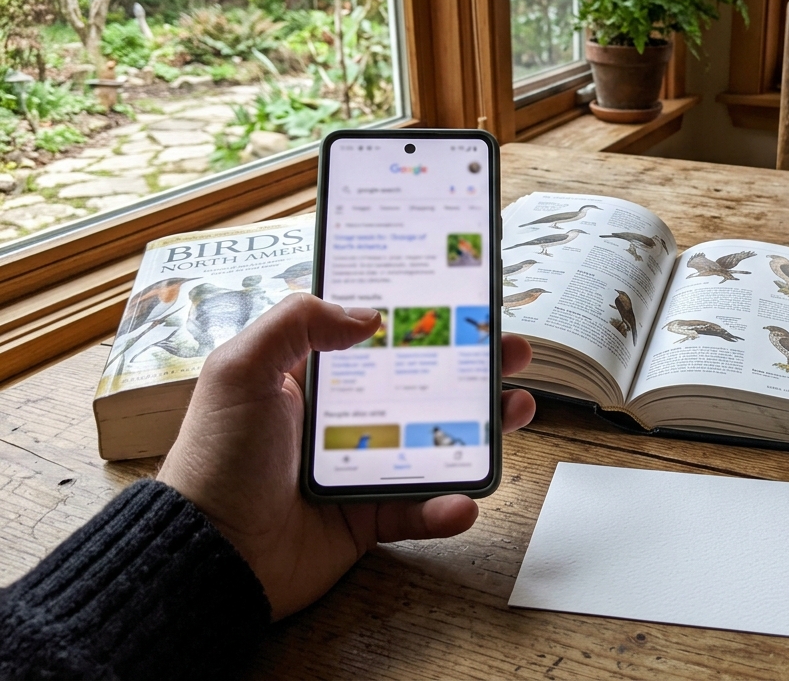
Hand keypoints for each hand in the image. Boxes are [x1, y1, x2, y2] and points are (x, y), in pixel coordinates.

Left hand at [157, 293, 534, 619]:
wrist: (208, 555)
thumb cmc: (216, 459)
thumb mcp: (240, 371)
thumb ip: (296, 323)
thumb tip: (367, 314)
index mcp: (315, 376)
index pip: (377, 334)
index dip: (421, 314)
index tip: (462, 296)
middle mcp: (345, 416)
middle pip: (423, 381)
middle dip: (473, 365)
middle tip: (510, 349)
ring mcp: (362, 466)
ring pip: (437, 441)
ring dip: (483, 428)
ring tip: (517, 410)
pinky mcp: (369, 517)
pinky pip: (419, 510)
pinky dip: (446, 507)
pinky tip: (463, 500)